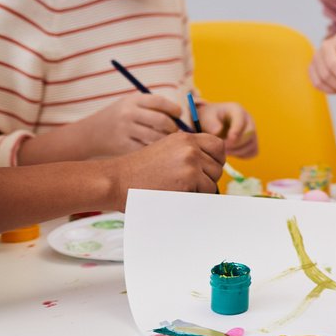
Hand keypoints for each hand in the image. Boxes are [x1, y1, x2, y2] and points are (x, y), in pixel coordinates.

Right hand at [78, 93, 184, 156]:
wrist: (89, 133)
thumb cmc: (119, 117)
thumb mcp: (131, 104)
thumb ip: (153, 107)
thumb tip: (182, 116)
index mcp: (133, 100)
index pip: (161, 102)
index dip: (174, 109)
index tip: (178, 115)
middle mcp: (128, 113)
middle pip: (162, 121)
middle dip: (173, 128)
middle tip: (175, 132)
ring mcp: (125, 130)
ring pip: (156, 137)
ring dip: (166, 141)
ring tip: (166, 141)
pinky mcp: (123, 146)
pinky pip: (147, 150)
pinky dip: (155, 150)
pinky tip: (155, 150)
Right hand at [104, 132, 225, 208]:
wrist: (116, 180)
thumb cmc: (138, 171)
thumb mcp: (165, 150)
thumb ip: (187, 152)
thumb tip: (214, 163)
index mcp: (184, 137)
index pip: (218, 145)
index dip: (217, 159)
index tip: (209, 169)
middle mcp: (190, 146)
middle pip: (218, 165)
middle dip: (208, 177)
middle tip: (191, 185)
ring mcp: (190, 162)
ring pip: (213, 180)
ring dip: (202, 188)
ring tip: (179, 189)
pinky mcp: (189, 179)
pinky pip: (206, 192)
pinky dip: (195, 197)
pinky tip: (176, 195)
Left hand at [198, 102, 257, 157]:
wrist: (213, 122)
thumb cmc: (209, 118)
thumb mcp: (205, 117)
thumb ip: (210, 123)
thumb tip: (218, 131)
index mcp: (237, 110)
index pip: (241, 121)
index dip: (235, 132)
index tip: (225, 143)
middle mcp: (248, 119)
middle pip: (250, 134)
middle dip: (235, 144)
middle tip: (221, 149)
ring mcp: (253, 131)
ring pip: (252, 145)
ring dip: (237, 151)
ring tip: (223, 151)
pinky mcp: (253, 141)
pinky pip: (253, 152)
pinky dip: (242, 155)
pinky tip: (231, 152)